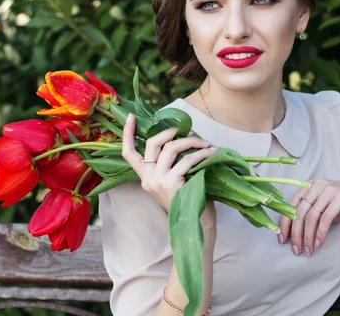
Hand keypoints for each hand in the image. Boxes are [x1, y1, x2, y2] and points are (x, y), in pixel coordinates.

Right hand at [121, 113, 217, 227]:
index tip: (131, 117)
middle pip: (153, 143)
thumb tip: (182, 136)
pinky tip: (211, 154)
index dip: (128, 134)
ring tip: (206, 144)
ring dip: (192, 142)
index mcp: (145, 177)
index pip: (129, 153)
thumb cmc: (188, 198)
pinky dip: (201, 154)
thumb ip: (169, 163)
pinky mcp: (171, 183)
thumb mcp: (172, 180)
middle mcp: (148, 178)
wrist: (196, 223)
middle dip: (171, 132)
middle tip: (190, 132)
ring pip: (172, 148)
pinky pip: (187, 160)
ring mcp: (157, 181)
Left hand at [278, 179, 339, 256]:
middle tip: (296, 250)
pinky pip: (326, 218)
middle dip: (295, 234)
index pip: (290, 205)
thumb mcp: (325, 206)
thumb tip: (294, 233)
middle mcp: (317, 185)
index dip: (285, 223)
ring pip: (311, 217)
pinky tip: (319, 243)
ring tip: (308, 250)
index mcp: (310, 186)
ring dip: (307, 237)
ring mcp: (329, 189)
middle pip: (299, 212)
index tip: (282, 240)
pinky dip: (320, 233)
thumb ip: (311, 214)